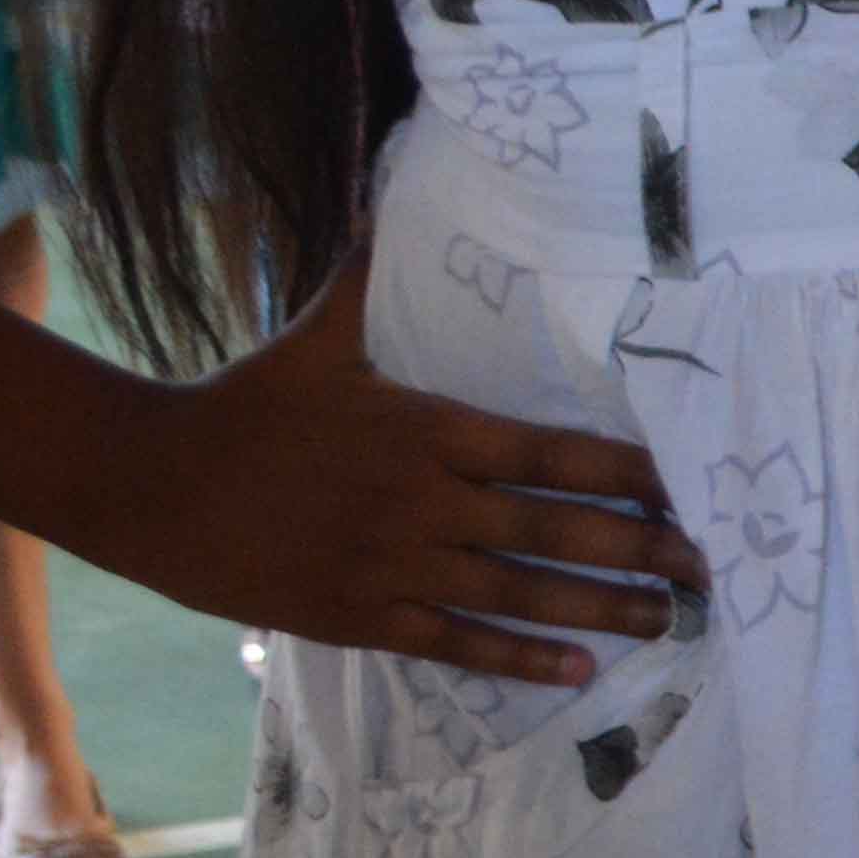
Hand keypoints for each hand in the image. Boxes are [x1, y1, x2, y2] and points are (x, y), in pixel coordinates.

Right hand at [124, 258, 693, 682]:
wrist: (146, 484)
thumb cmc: (243, 404)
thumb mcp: (318, 336)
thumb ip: (372, 277)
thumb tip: (393, 188)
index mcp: (427, 429)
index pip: (551, 452)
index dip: (627, 473)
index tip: (690, 487)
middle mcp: (423, 501)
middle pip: (553, 529)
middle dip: (639, 548)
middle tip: (712, 565)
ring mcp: (393, 564)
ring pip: (517, 592)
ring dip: (599, 607)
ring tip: (670, 618)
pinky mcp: (359, 615)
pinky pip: (455, 641)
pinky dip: (519, 657)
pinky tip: (581, 669)